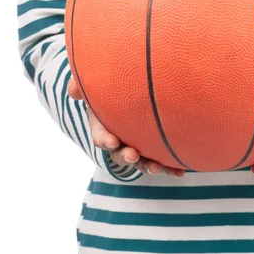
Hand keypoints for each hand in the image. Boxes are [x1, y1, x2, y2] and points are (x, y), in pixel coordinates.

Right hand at [66, 78, 184, 177]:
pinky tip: (180, 172)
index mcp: (104, 124)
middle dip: (126, 156)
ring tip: (157, 168)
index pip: (100, 135)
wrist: (136, 83)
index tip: (112, 142)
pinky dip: (170, 166)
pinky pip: (161, 158)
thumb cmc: (112, 81)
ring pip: (141, 160)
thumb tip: (73, 91)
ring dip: (148, 166)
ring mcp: (137, 143)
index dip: (104, 139)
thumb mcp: (95, 80)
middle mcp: (120, 138)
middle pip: (120, 152)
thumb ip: (82, 83)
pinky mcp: (154, 146)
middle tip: (134, 156)